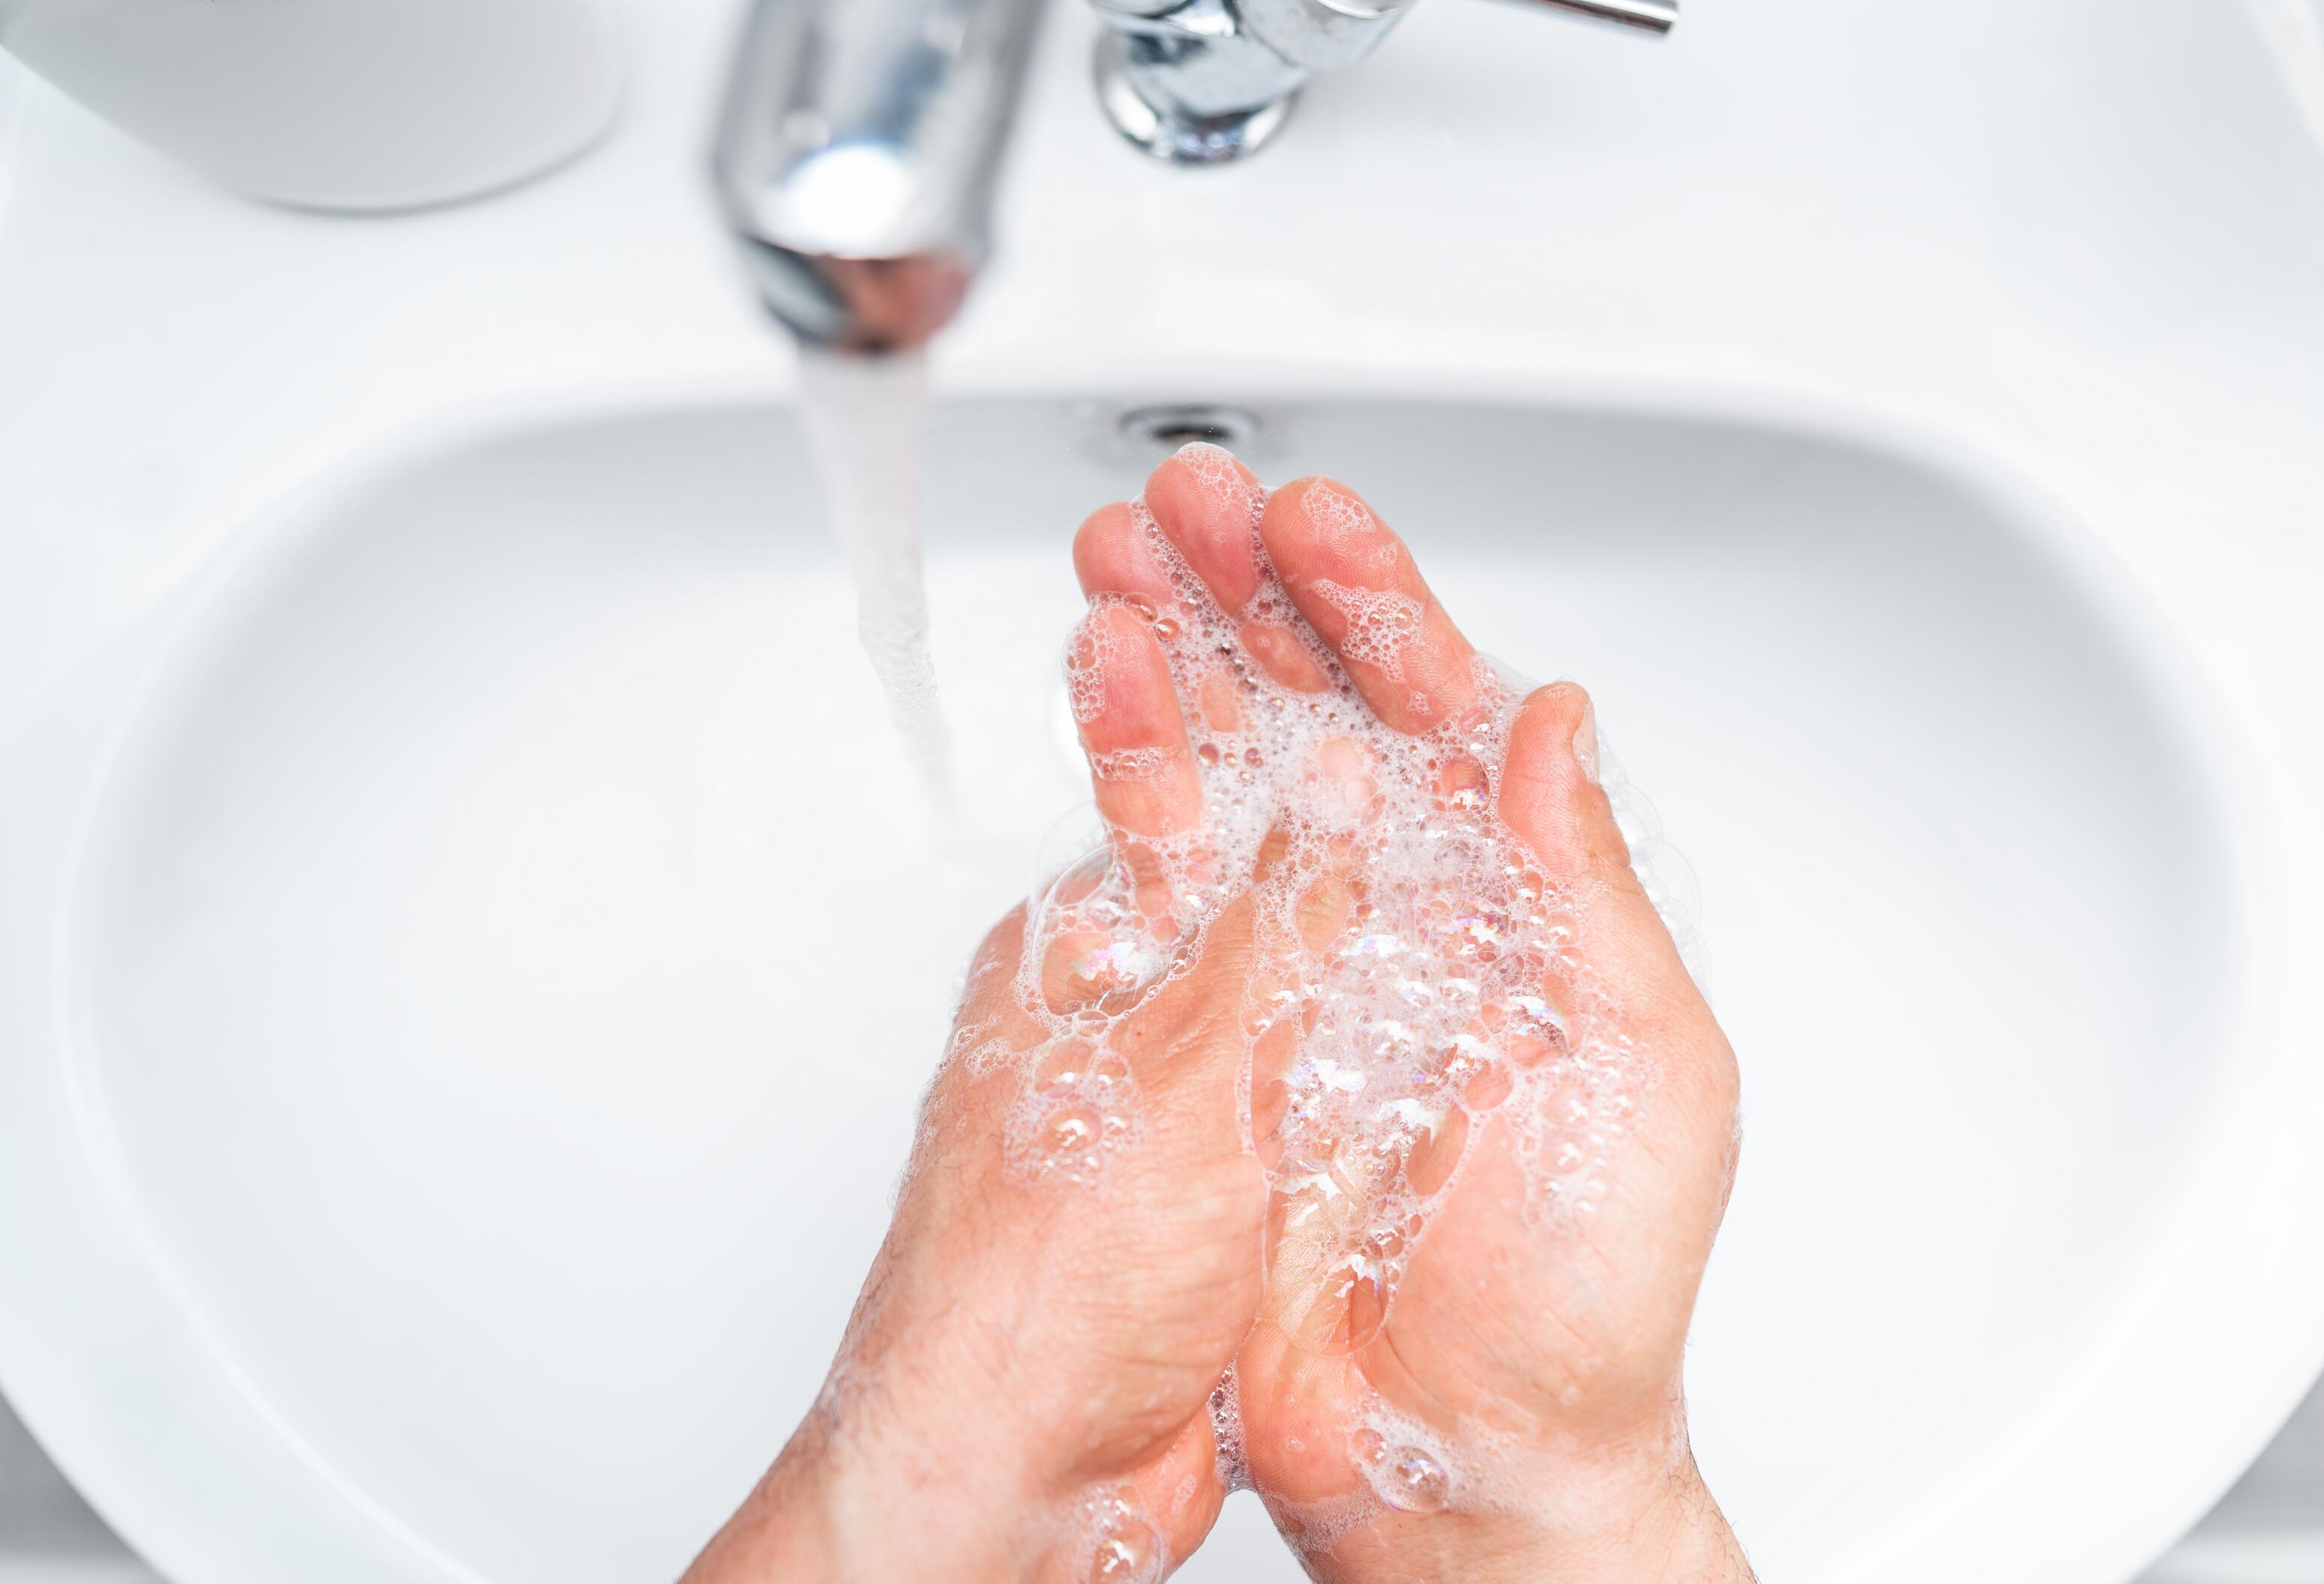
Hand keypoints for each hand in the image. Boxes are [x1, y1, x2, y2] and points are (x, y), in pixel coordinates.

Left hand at [683, 555, 1279, 1579]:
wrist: (1011, 1470)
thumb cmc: (1035, 1294)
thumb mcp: (1180, 1083)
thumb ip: (1279, 935)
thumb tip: (1350, 792)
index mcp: (1087, 950)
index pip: (1160, 754)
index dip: (1193, 634)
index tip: (1213, 533)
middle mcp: (1129, 991)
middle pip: (1211, 797)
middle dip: (1240, 665)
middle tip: (1261, 535)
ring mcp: (1178, 1065)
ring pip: (1265, 901)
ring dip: (1302, 791)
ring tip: (1355, 675)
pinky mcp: (1222, 1150)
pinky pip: (1300, 1018)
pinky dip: (1344, 948)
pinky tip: (1387, 899)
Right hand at [1071, 451, 1750, 1581]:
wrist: (1467, 1455)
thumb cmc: (1585, 1299)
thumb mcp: (1642, 1071)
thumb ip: (1585, 887)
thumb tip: (1551, 725)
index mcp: (1518, 910)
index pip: (1440, 716)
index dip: (1376, 610)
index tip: (1312, 523)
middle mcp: (1408, 920)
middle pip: (1323, 715)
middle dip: (1253, 597)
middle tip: (1184, 502)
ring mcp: (1308, 974)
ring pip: (1236, 778)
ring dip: (1181, 664)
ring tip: (1119, 567)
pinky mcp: (1222, 1044)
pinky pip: (1171, 892)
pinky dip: (1132, 793)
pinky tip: (1101, 713)